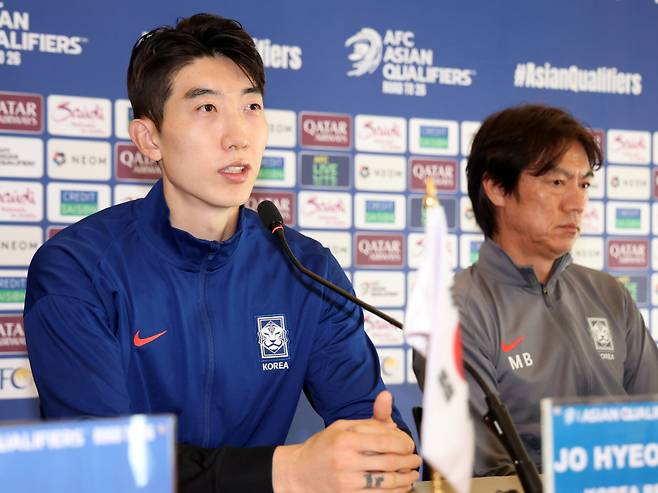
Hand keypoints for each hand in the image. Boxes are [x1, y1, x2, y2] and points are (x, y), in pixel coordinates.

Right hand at [272, 391, 420, 492]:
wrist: (298, 472)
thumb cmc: (321, 447)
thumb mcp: (341, 427)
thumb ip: (368, 421)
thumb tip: (389, 406)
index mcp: (345, 440)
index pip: (385, 441)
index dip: (404, 444)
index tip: (410, 444)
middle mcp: (345, 461)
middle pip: (389, 462)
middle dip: (408, 461)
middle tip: (415, 459)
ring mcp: (346, 482)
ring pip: (386, 482)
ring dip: (405, 479)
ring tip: (412, 474)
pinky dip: (394, 492)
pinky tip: (401, 486)